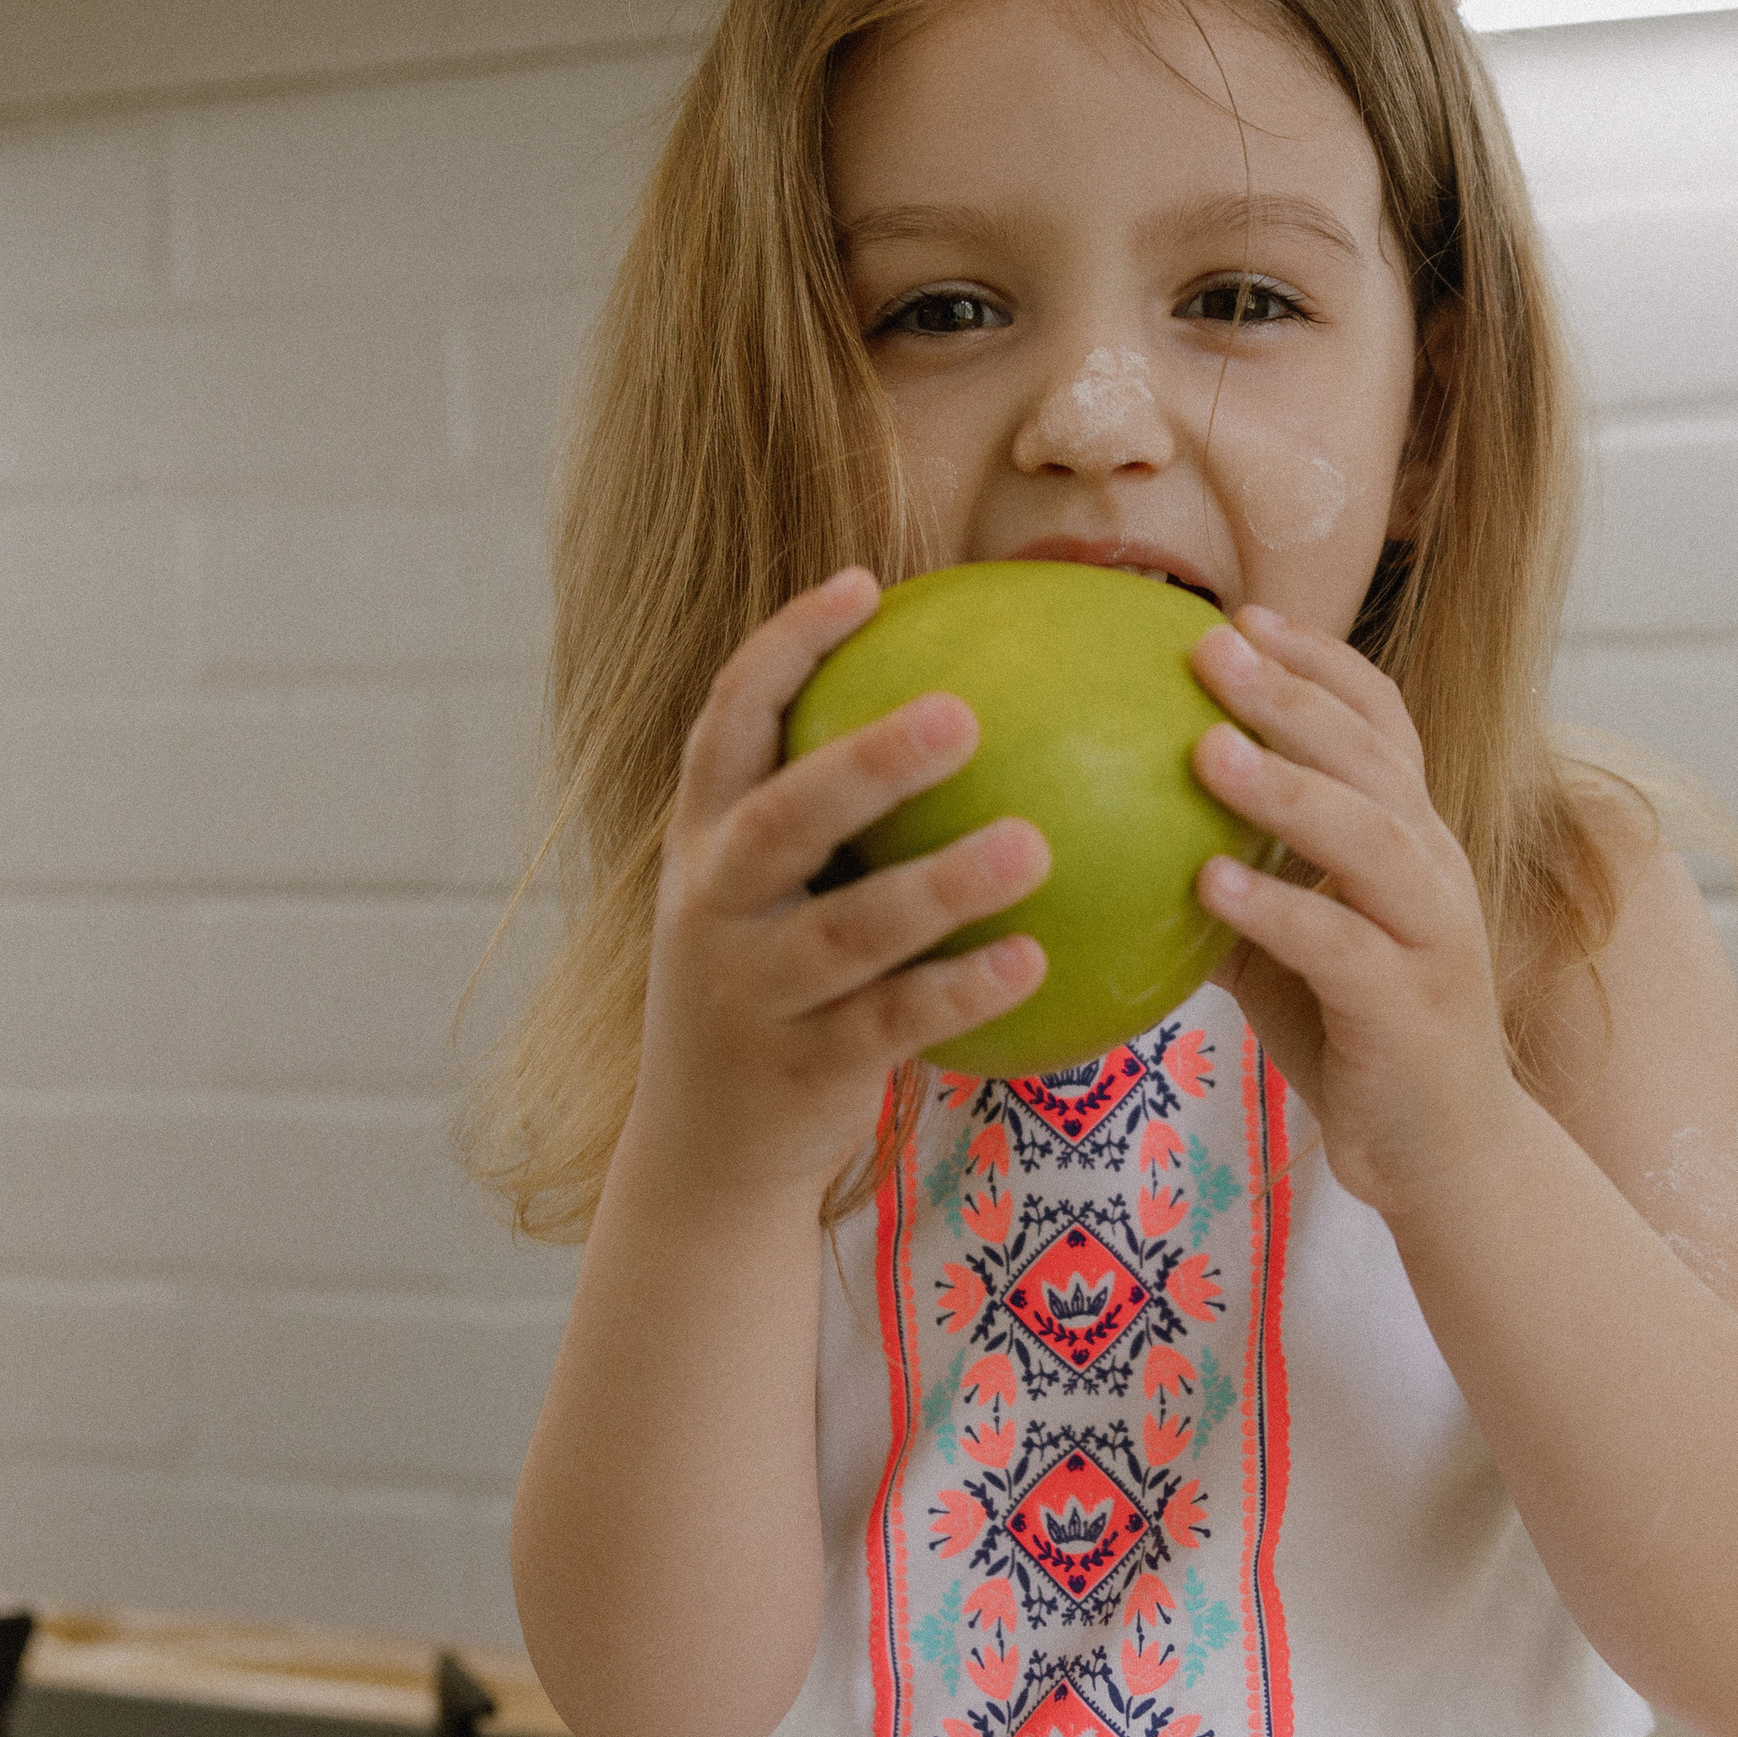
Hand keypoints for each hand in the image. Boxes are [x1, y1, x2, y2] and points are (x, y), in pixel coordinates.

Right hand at [628, 567, 1049, 1201]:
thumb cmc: (773, 982)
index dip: (787, 649)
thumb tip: (966, 693)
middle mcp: (713, 905)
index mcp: (703, 838)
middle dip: (866, 763)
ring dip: (941, 886)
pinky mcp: (802, 1067)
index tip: (861, 586)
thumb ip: (834, 812)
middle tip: (964, 715)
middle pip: (781, 817)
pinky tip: (1034, 960)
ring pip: (847, 930)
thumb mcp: (770, 890)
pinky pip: (892, 1022)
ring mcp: (752, 991)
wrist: (706, 1149)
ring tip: (1032, 846)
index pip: (729, 722)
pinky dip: (961, 990)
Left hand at [1189, 607, 1519, 1222]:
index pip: (1379, 721)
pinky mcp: (1412, 1010)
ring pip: (1371, 836)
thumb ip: (1228, 880)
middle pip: (1371, 756)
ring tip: (1206, 748)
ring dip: (1288, 788)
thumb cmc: (1354, 1035)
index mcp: (1409, 837)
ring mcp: (1432, 936)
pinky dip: (1280, 911)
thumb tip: (1107, 829)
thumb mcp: (1285, 942)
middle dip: (1292, 694)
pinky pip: (1344, 947)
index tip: (1240, 615)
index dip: (1318, 662)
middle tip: (1210, 647)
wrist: (1442, 1155)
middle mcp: (1433, 868)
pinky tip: (1210, 885)